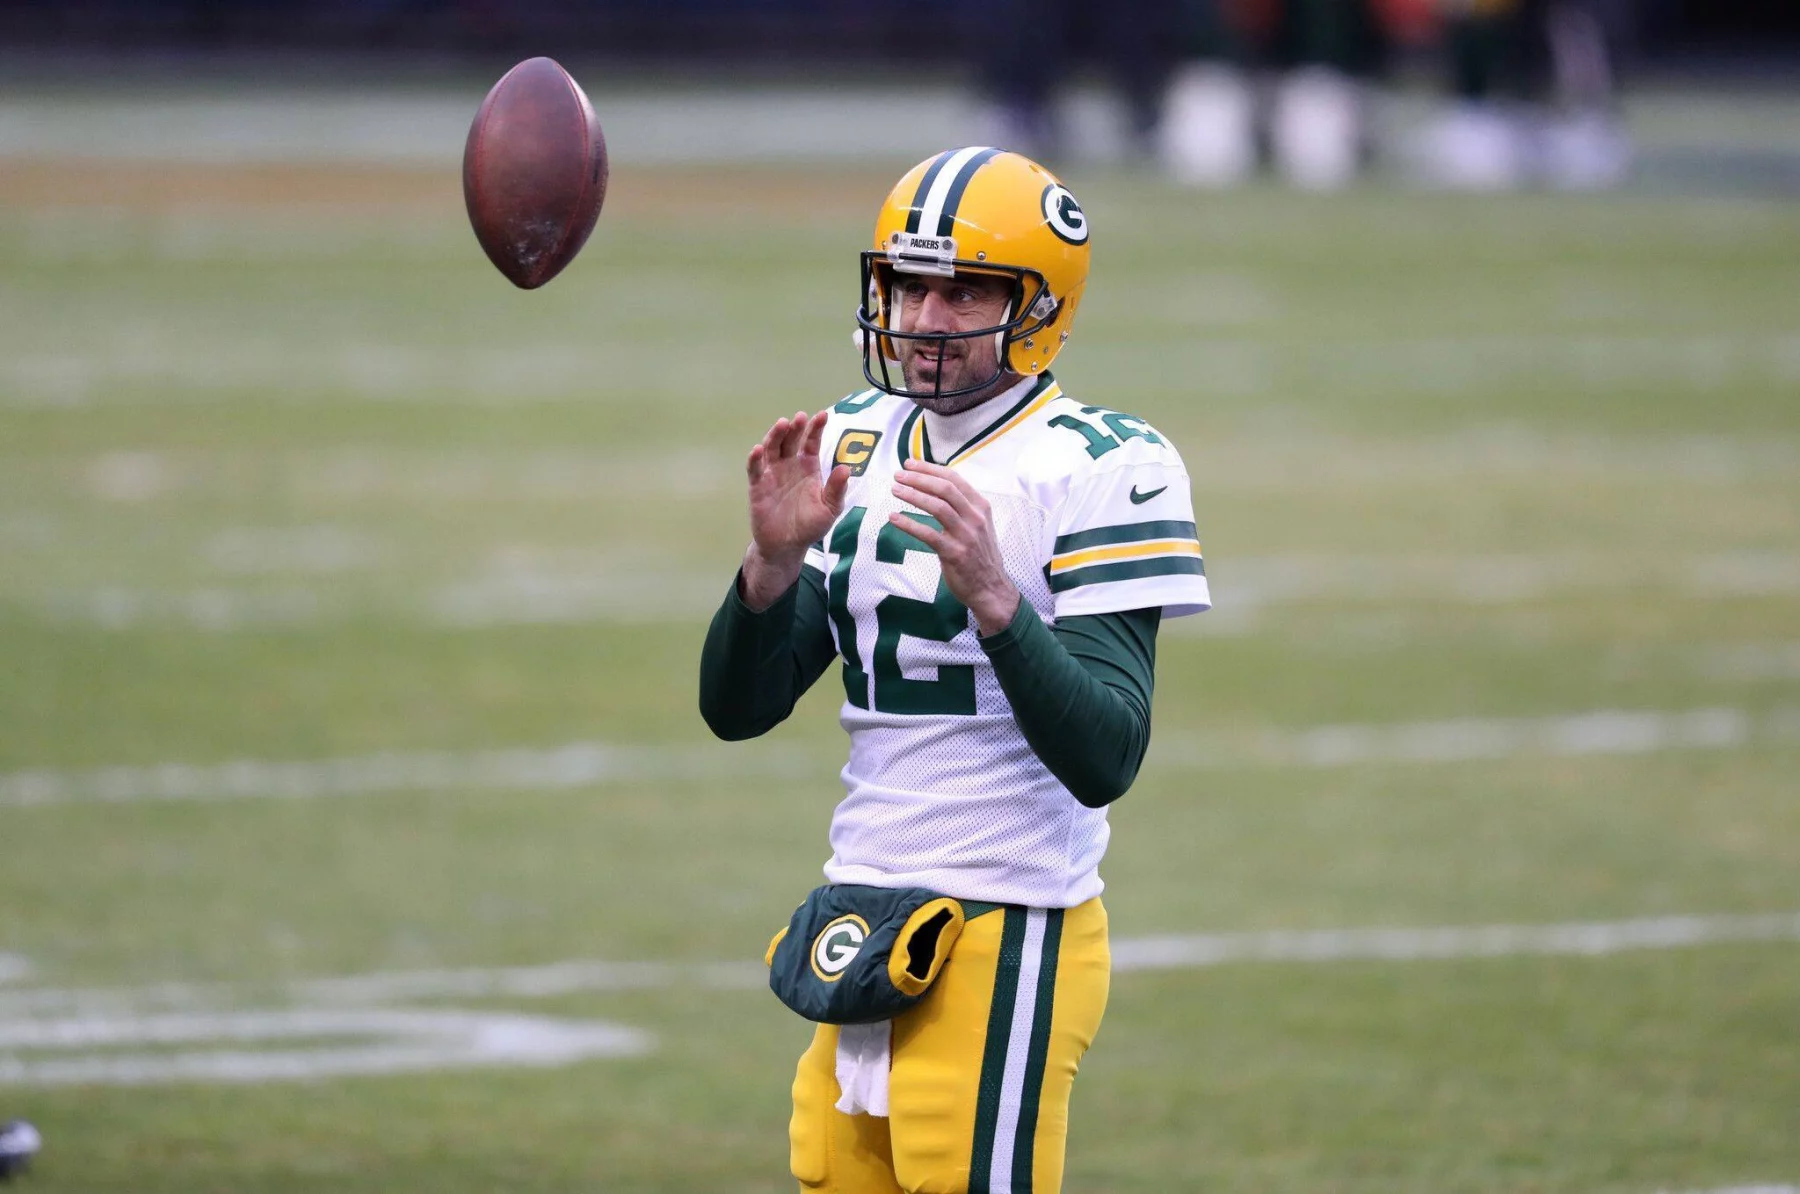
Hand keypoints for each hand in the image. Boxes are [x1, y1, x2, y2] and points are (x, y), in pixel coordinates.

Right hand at [741, 410, 849, 609]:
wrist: (787, 546)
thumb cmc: (810, 526)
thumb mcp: (829, 509)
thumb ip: (836, 490)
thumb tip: (846, 468)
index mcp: (808, 467)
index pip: (811, 442)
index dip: (815, 429)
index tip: (822, 415)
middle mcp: (789, 465)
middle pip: (791, 440)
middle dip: (795, 428)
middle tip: (799, 417)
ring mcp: (772, 473)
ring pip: (772, 448)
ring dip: (776, 435)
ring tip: (782, 425)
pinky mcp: (758, 485)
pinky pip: (755, 469)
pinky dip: (755, 458)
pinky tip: (758, 449)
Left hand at [889, 460, 1020, 635]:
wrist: (991, 588)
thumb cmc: (980, 555)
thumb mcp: (978, 525)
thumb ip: (962, 508)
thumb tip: (936, 488)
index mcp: (980, 507)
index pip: (954, 479)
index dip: (930, 469)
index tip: (910, 464)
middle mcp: (975, 518)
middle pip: (944, 489)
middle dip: (919, 478)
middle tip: (898, 475)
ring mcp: (965, 535)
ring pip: (937, 507)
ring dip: (913, 495)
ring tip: (895, 490)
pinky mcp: (954, 553)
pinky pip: (928, 534)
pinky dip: (909, 524)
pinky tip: (894, 518)